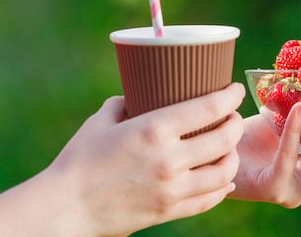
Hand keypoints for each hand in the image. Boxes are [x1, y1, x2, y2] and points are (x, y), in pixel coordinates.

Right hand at [0, 83, 244, 236]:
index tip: (236, 89)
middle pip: (225, 138)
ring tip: (230, 148)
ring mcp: (172, 189)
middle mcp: (169, 159)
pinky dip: (223, 188)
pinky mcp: (169, 211)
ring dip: (234, 156)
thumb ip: (125, 102)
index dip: (231, 96)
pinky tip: (225, 179)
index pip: (210, 107)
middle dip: (237, 123)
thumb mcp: (101, 121)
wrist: (64, 208)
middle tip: (233, 117)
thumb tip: (138, 93)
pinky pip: (209, 200)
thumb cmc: (79, 159)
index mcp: (154, 130)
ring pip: (225, 172)